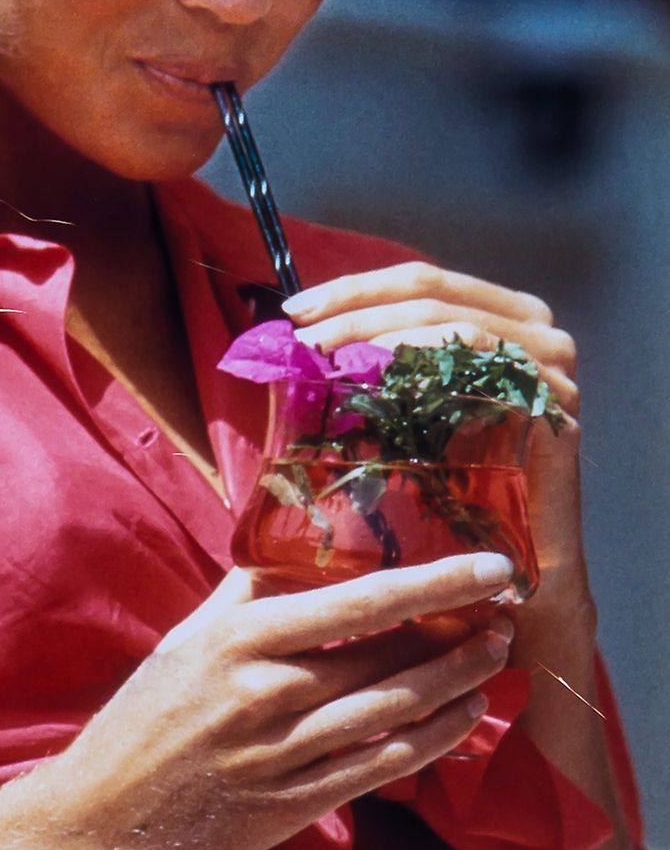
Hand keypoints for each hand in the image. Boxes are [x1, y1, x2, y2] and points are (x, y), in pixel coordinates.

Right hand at [53, 553, 515, 849]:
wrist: (96, 818)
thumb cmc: (142, 719)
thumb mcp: (185, 639)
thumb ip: (246, 593)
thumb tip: (302, 545)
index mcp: (237, 638)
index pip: (358, 602)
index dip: (434, 583)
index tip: (488, 567)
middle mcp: (262, 693)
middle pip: (387, 659)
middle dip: (458, 634)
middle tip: (505, 614)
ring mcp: (279, 755)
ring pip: (393, 714)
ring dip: (457, 687)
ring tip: (495, 661)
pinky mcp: (290, 807)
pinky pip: (378, 770)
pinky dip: (430, 744)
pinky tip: (463, 723)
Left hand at [281, 263, 587, 603]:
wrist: (505, 569)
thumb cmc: (448, 493)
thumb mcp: (406, 415)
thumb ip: (378, 367)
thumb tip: (295, 334)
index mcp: (501, 318)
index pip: (420, 280)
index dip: (355, 288)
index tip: (295, 311)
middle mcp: (535, 331)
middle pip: (430, 291)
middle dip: (355, 307)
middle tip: (302, 335)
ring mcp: (550, 365)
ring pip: (449, 322)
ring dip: (376, 332)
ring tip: (323, 355)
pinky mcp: (553, 405)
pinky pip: (478, 365)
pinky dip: (420, 362)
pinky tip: (374, 377)